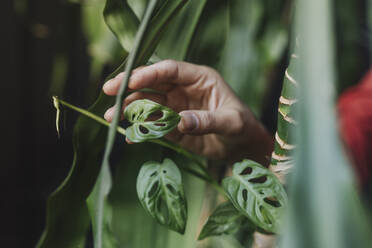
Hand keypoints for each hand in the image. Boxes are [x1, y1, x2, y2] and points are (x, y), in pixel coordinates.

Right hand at [103, 60, 272, 164]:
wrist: (242, 147)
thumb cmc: (242, 126)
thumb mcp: (230, 122)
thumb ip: (206, 120)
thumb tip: (181, 121)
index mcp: (198, 79)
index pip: (170, 70)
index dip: (149, 73)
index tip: (131, 81)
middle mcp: (183, 90)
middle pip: (152, 83)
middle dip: (129, 86)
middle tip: (108, 91)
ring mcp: (176, 108)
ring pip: (148, 104)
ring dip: (129, 109)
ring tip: (111, 117)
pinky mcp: (172, 126)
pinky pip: (153, 125)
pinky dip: (141, 130)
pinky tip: (129, 136)